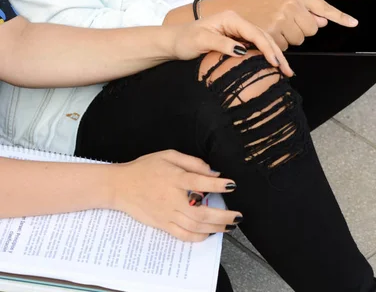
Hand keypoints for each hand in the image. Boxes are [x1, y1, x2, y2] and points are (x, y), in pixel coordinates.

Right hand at [111, 150, 241, 241]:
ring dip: (215, 228)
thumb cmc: (145, 168)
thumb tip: (213, 172)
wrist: (120, 186)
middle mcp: (172, 198)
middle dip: (223, 216)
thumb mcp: (168, 155)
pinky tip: (209, 233)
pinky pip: (182, 235)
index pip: (199, 182)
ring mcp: (167, 214)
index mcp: (174, 178)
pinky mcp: (162, 225)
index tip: (232, 185)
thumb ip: (192, 162)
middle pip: (200, 212)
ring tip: (230, 226)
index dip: (217, 184)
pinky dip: (198, 237)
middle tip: (238, 216)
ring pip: (194, 226)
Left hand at [168, 10, 292, 76]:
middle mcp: (237, 22)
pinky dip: (266, 55)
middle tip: (288, 71)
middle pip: (263, 36)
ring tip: (286, 70)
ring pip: (262, 41)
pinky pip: (255, 46)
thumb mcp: (201, 41)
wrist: (173, 41)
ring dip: (275, 55)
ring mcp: (237, 30)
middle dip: (277, 53)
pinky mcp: (236, 38)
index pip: (256, 33)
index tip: (276, 63)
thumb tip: (242, 50)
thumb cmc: (184, 40)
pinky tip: (273, 65)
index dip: (268, 48)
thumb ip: (222, 43)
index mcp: (231, 18)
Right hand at [201, 0, 359, 50]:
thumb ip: (304, 9)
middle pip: (311, 29)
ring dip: (289, 40)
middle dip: (301, 31)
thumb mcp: (282, 0)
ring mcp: (279, 18)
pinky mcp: (269, 32)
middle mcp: (290, 3)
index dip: (340, 16)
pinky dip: (279, 48)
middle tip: (285, 25)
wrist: (233, 8)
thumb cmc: (260, 6)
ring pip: (299, 40)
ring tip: (274, 29)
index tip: (354, 23)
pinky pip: (285, 47)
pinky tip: (269, 37)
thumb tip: (323, 21)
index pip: (323, 6)